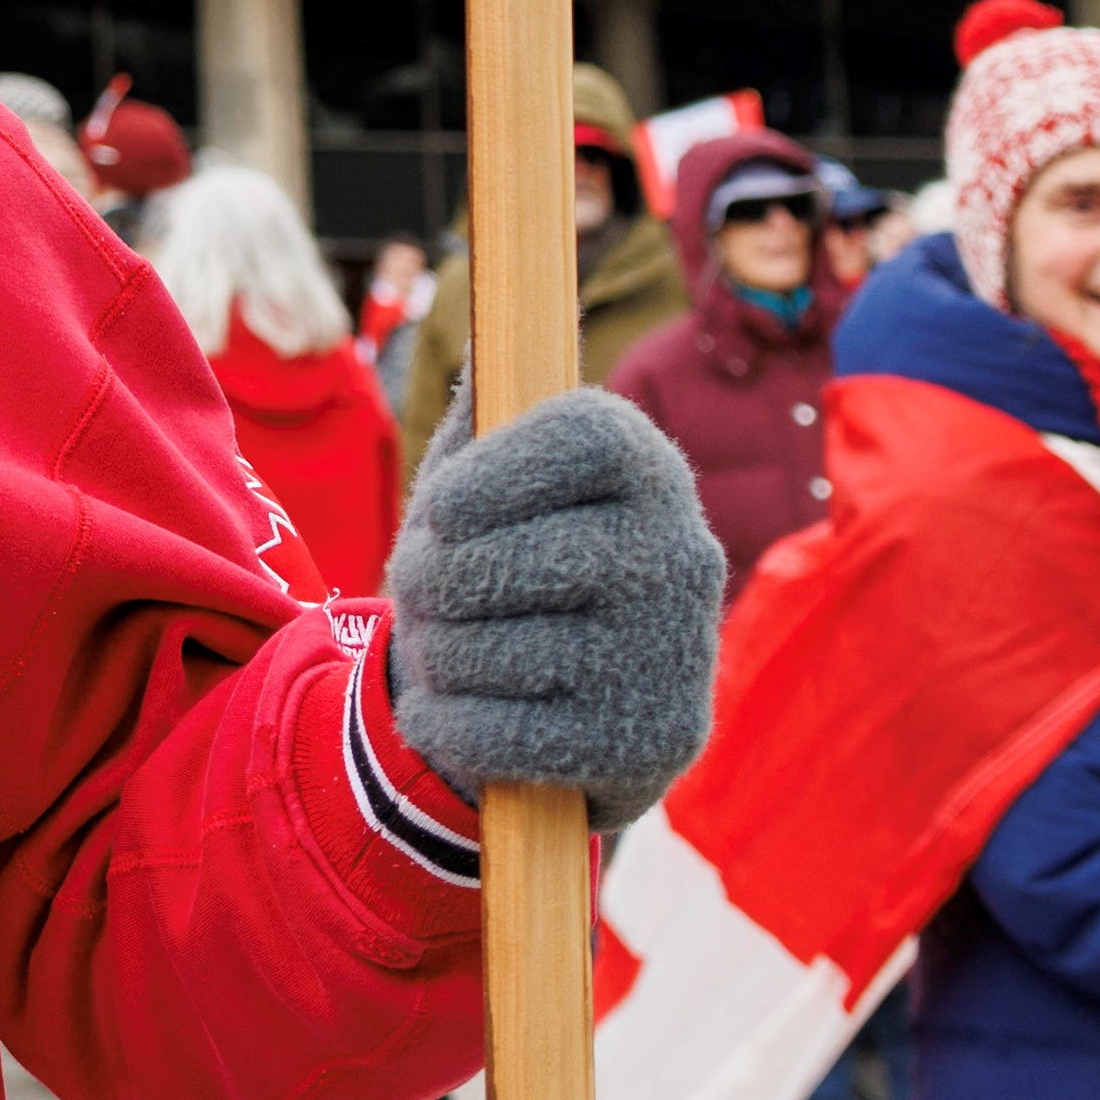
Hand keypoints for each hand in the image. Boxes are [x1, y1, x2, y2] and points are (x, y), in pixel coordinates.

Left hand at [380, 385, 722, 826]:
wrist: (579, 708)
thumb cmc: (512, 561)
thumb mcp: (494, 481)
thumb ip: (483, 419)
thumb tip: (485, 355)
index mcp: (649, 468)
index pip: (580, 441)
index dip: (493, 474)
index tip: (442, 510)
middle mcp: (681, 554)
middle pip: (505, 559)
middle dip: (428, 578)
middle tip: (418, 587)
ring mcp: (675, 654)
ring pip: (487, 651)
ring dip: (434, 654)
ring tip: (445, 646)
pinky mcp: (653, 744)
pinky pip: (497, 735)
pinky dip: (444, 725)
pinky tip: (444, 712)